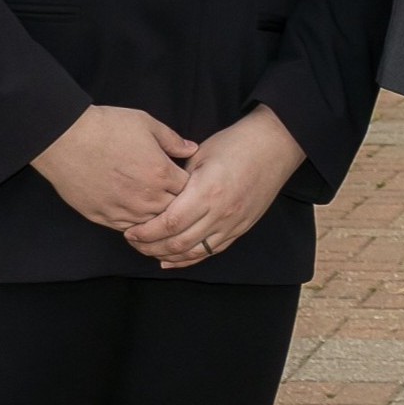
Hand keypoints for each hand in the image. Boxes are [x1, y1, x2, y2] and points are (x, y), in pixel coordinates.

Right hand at [33, 104, 194, 234]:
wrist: (65, 138)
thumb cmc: (105, 127)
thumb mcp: (145, 123)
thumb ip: (172, 140)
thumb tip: (191, 149)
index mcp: (161, 173)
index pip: (189, 190)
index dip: (188, 186)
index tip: (182, 180)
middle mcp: (146, 197)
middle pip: (174, 211)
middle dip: (176, 204)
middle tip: (171, 196)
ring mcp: (124, 209)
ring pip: (152, 224)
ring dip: (155, 216)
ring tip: (153, 206)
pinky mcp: (103, 217)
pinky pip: (128, 229)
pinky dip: (135, 224)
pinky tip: (134, 214)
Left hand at [133, 105, 308, 266]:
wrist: (274, 147)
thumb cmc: (234, 144)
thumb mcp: (199, 155)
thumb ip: (176, 179)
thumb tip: (153, 196)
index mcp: (206, 191)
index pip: (169, 223)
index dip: (145, 232)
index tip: (130, 230)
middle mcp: (220, 212)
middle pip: (178, 243)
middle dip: (150, 247)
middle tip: (133, 242)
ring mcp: (233, 223)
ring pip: (194, 252)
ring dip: (167, 256)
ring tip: (149, 251)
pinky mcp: (241, 228)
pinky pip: (211, 251)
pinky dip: (189, 259)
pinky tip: (171, 260)